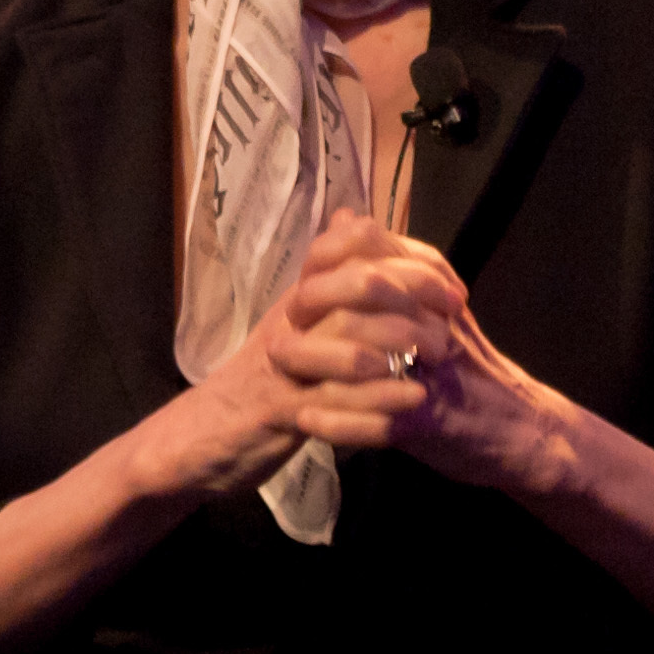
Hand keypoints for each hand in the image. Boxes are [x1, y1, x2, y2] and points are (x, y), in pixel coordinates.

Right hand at [137, 224, 437, 501]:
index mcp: (302, 296)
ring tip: (438, 361)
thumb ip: (331, 276)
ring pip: (349, 342)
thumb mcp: (297, 322)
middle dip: (416, 299)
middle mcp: (293, 319)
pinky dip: (378, 403)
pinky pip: (334, 402)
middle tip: (454, 324)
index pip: (354, 248)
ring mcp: (285, 364)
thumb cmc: (262, 380)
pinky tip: (413, 405)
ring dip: (401, 350)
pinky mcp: (278, 412)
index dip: (410, 261)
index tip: (452, 289)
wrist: (199, 436)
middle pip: (359, 285)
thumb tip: (353, 217)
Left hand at [279, 210, 653, 635]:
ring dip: (315, 363)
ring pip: (365, 355)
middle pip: (366, 297)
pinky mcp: (429, 422)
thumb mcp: (435, 304)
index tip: (302, 284)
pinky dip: (337, 421)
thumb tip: (346, 216)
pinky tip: (305, 422)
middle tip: (277, 328)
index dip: (328, 264)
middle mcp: (434, 322)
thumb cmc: (467, 365)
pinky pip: (375, 418)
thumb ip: (392, 263)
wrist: (519, 427)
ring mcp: (431, 372)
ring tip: (278, 369)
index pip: (376, 253)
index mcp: (434, 291)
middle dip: (313, 310)